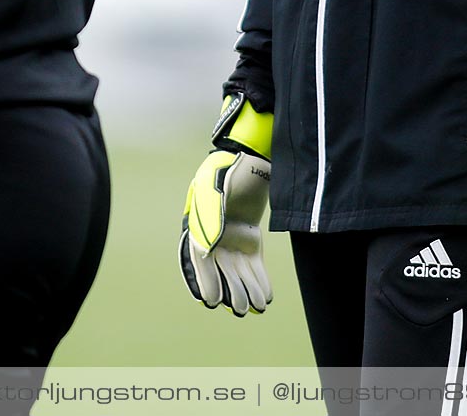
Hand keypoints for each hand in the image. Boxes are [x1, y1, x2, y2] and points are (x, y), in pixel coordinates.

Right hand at [179, 91, 273, 315]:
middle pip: (222, 271)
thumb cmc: (227, 170)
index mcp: (199, 225)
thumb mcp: (215, 190)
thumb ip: (211, 218)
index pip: (200, 260)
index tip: (211, 301)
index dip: (205, 281)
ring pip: (240, 271)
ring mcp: (234, 238)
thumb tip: (208, 249)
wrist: (250, 157)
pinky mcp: (251, 238)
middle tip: (240, 309)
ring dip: (247, 290)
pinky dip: (260, 280)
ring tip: (256, 308)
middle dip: (230, 291)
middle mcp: (216, 236)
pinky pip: (255, 264)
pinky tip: (266, 296)